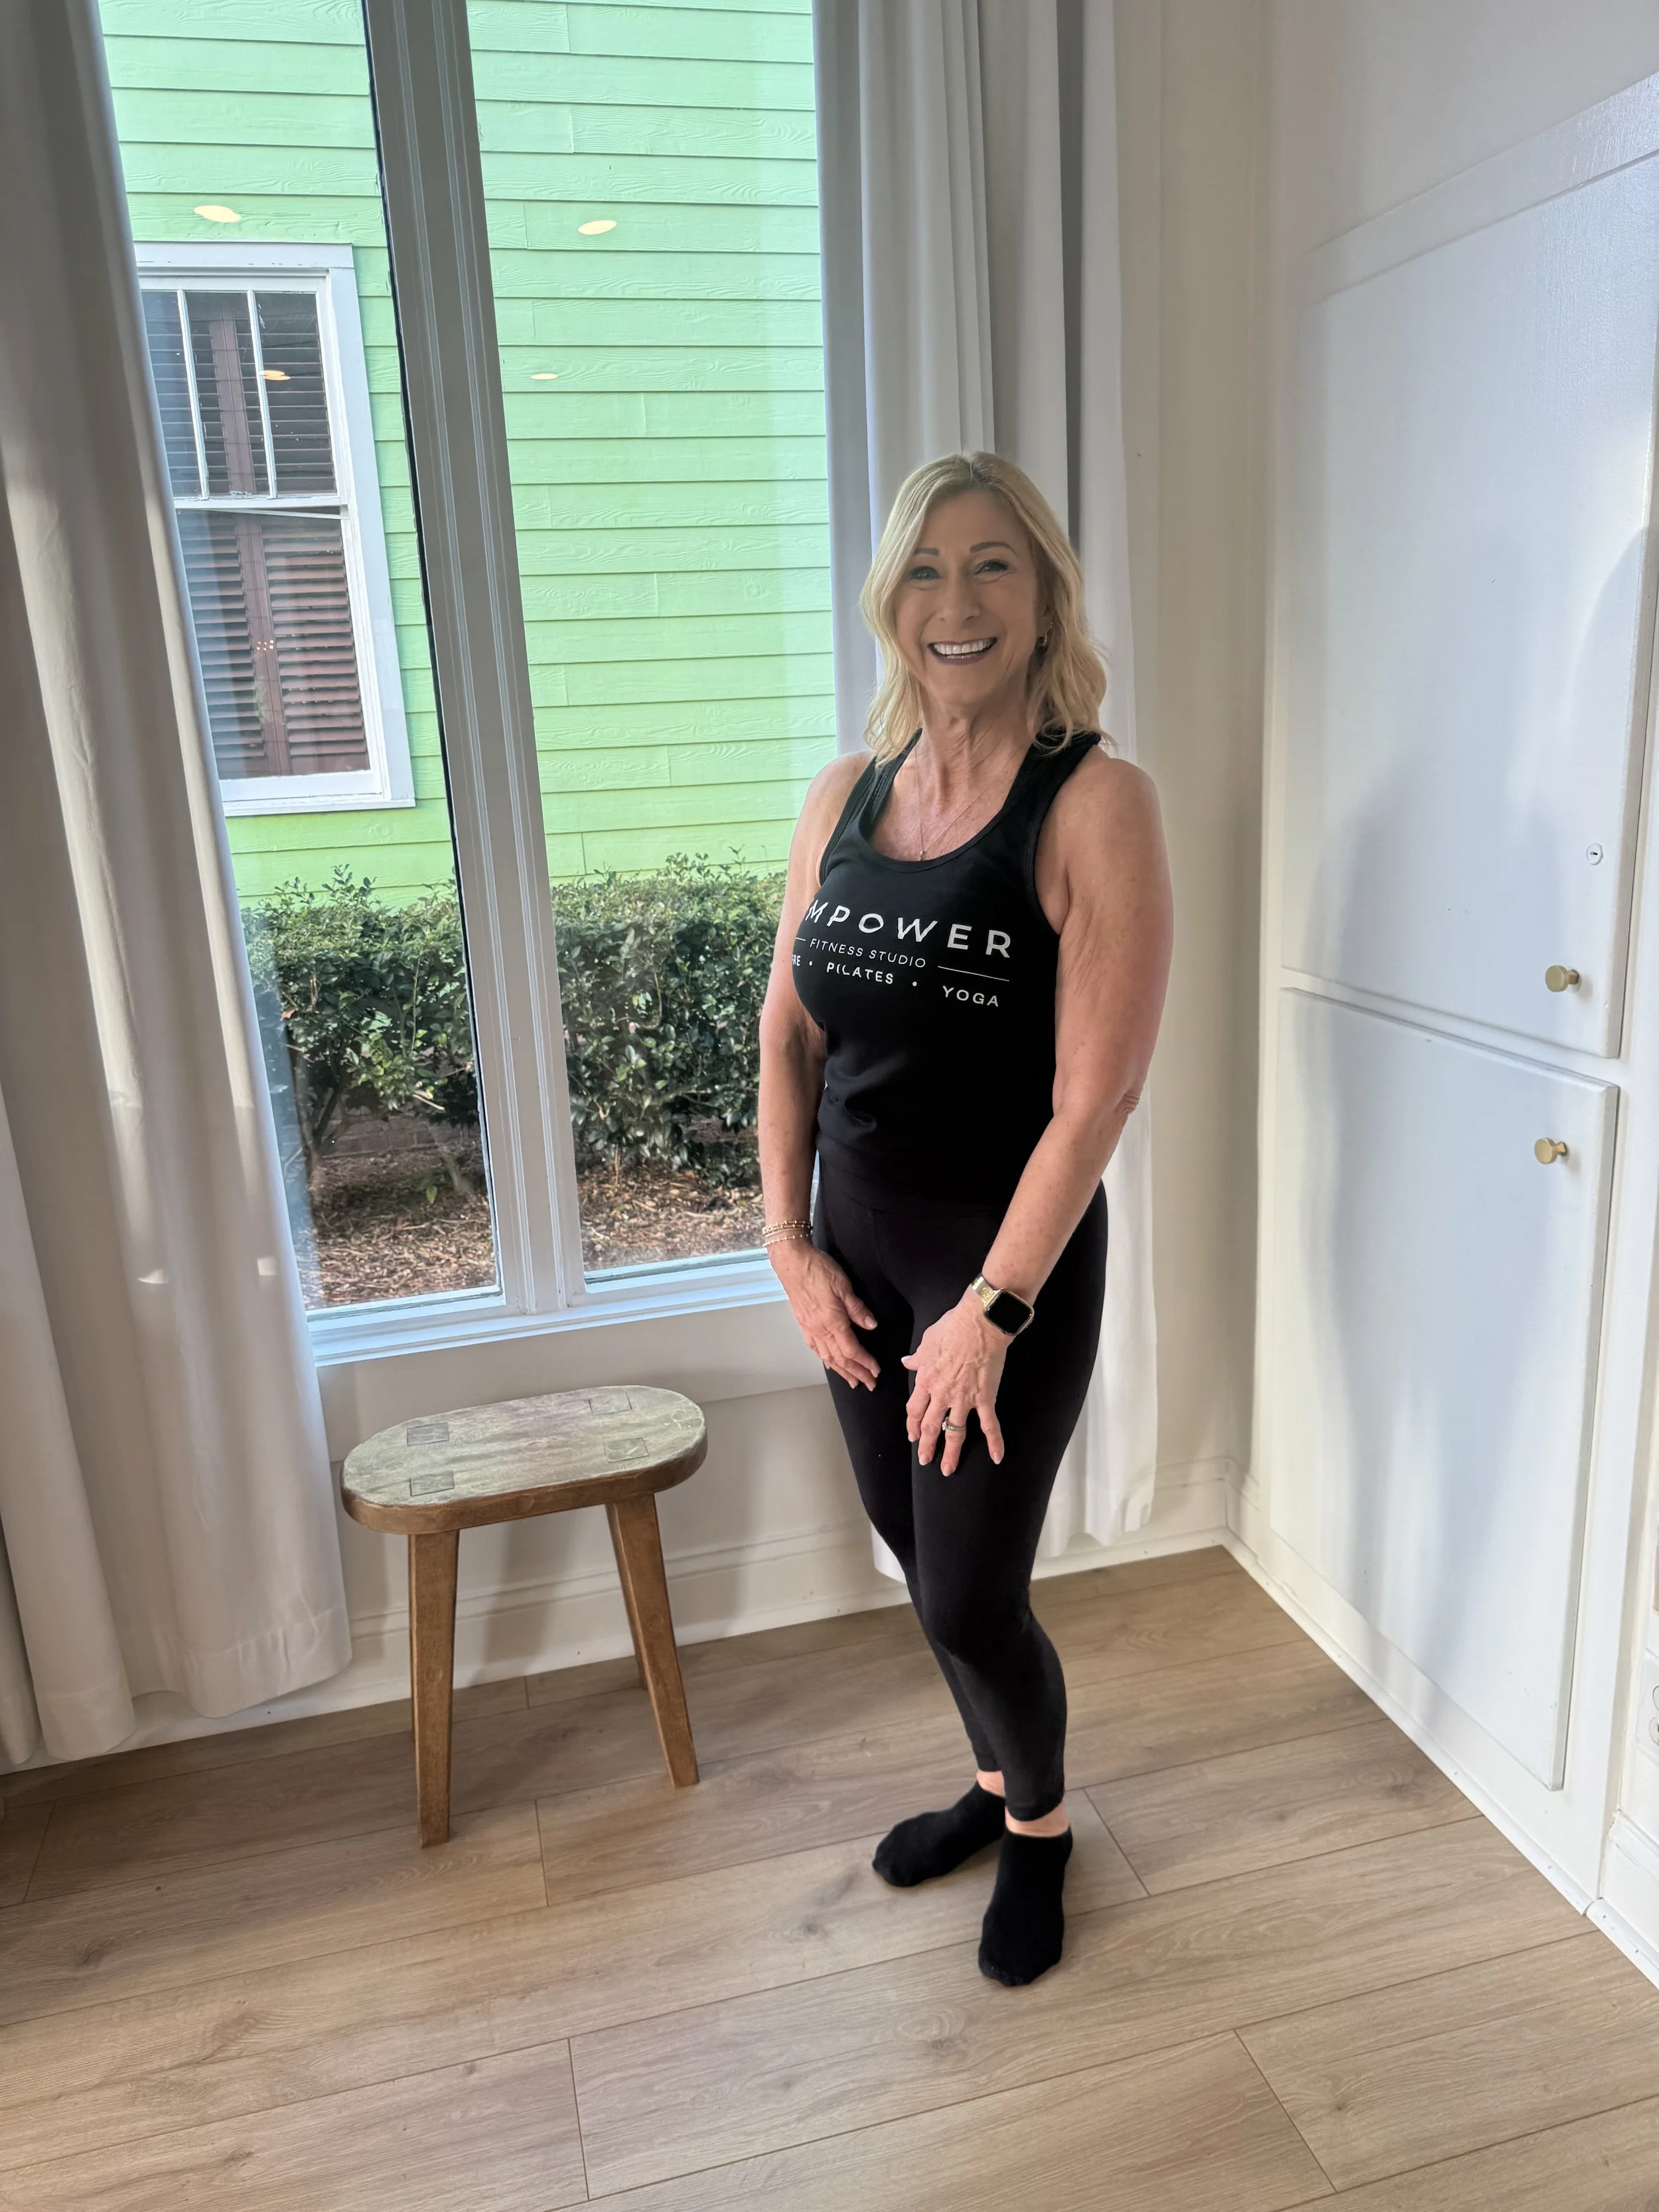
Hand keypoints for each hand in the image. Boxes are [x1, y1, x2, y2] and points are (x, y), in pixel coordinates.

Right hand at [771, 1239, 880, 1389]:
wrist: (792, 1262)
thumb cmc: (817, 1269)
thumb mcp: (843, 1286)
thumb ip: (857, 1308)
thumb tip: (871, 1325)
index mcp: (833, 1322)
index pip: (852, 1350)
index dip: (865, 1363)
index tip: (876, 1371)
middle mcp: (820, 1330)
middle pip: (841, 1359)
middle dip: (857, 1373)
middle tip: (869, 1384)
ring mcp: (810, 1328)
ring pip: (828, 1357)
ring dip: (842, 1371)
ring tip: (852, 1381)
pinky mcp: (803, 1324)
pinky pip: (815, 1348)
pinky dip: (825, 1360)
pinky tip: (829, 1363)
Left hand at [901, 1294, 1007, 1474]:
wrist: (979, 1323)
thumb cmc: (953, 1327)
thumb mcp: (927, 1340)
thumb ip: (917, 1357)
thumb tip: (906, 1362)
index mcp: (926, 1379)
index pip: (915, 1409)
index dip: (912, 1424)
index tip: (912, 1435)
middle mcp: (942, 1394)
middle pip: (931, 1425)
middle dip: (927, 1445)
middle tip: (925, 1460)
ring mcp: (964, 1398)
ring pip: (955, 1432)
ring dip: (951, 1453)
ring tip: (948, 1470)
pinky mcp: (985, 1398)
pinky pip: (989, 1424)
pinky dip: (994, 1442)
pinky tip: (997, 1458)